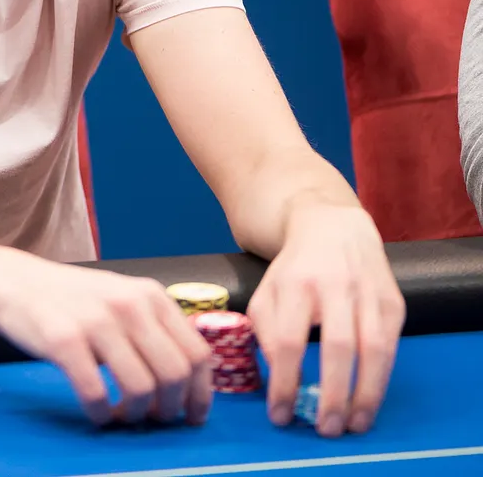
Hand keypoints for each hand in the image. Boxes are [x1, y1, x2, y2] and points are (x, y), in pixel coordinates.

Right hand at [0, 250, 212, 425]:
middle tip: (152, 419)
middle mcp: (129, 304)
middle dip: (169, 409)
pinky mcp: (63, 340)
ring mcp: (96, 321)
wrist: (10, 279)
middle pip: (174, 375)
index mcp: (150, 295)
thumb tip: (186, 381)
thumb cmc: (68, 297)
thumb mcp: (120, 297)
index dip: (200, 393)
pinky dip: (100, 414)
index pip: (197, 353)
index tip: (193, 416)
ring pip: (140, 388)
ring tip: (119, 415)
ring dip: (133, 415)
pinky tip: (95, 412)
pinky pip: (96, 393)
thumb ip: (153, 326)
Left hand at [245, 203, 402, 436]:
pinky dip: (382, 377)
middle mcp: (334, 286)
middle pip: (337, 346)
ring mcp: (369, 293)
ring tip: (354, 424)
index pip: (287, 339)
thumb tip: (276, 375)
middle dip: (333, 393)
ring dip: (366, 392)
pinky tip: (369, 399)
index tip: (280, 414)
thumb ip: (263, 330)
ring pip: (374, 348)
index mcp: (294, 284)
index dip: (284, 381)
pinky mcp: (393, 302)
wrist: (333, 228)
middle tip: (326, 428)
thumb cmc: (293, 270)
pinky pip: (391, 346)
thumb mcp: (265, 291)